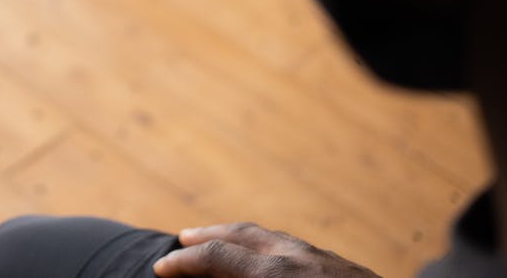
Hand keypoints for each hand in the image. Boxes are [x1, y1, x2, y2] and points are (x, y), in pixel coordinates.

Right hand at [153, 222, 379, 277]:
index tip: (160, 268)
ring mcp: (325, 259)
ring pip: (272, 236)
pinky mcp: (345, 267)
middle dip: (207, 236)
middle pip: (242, 234)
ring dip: (238, 237)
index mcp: (277, 277)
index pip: (218, 257)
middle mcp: (299, 259)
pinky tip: (267, 257)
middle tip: (181, 240)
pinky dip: (268, 246)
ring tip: (218, 240)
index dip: (184, 263)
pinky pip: (296, 246)